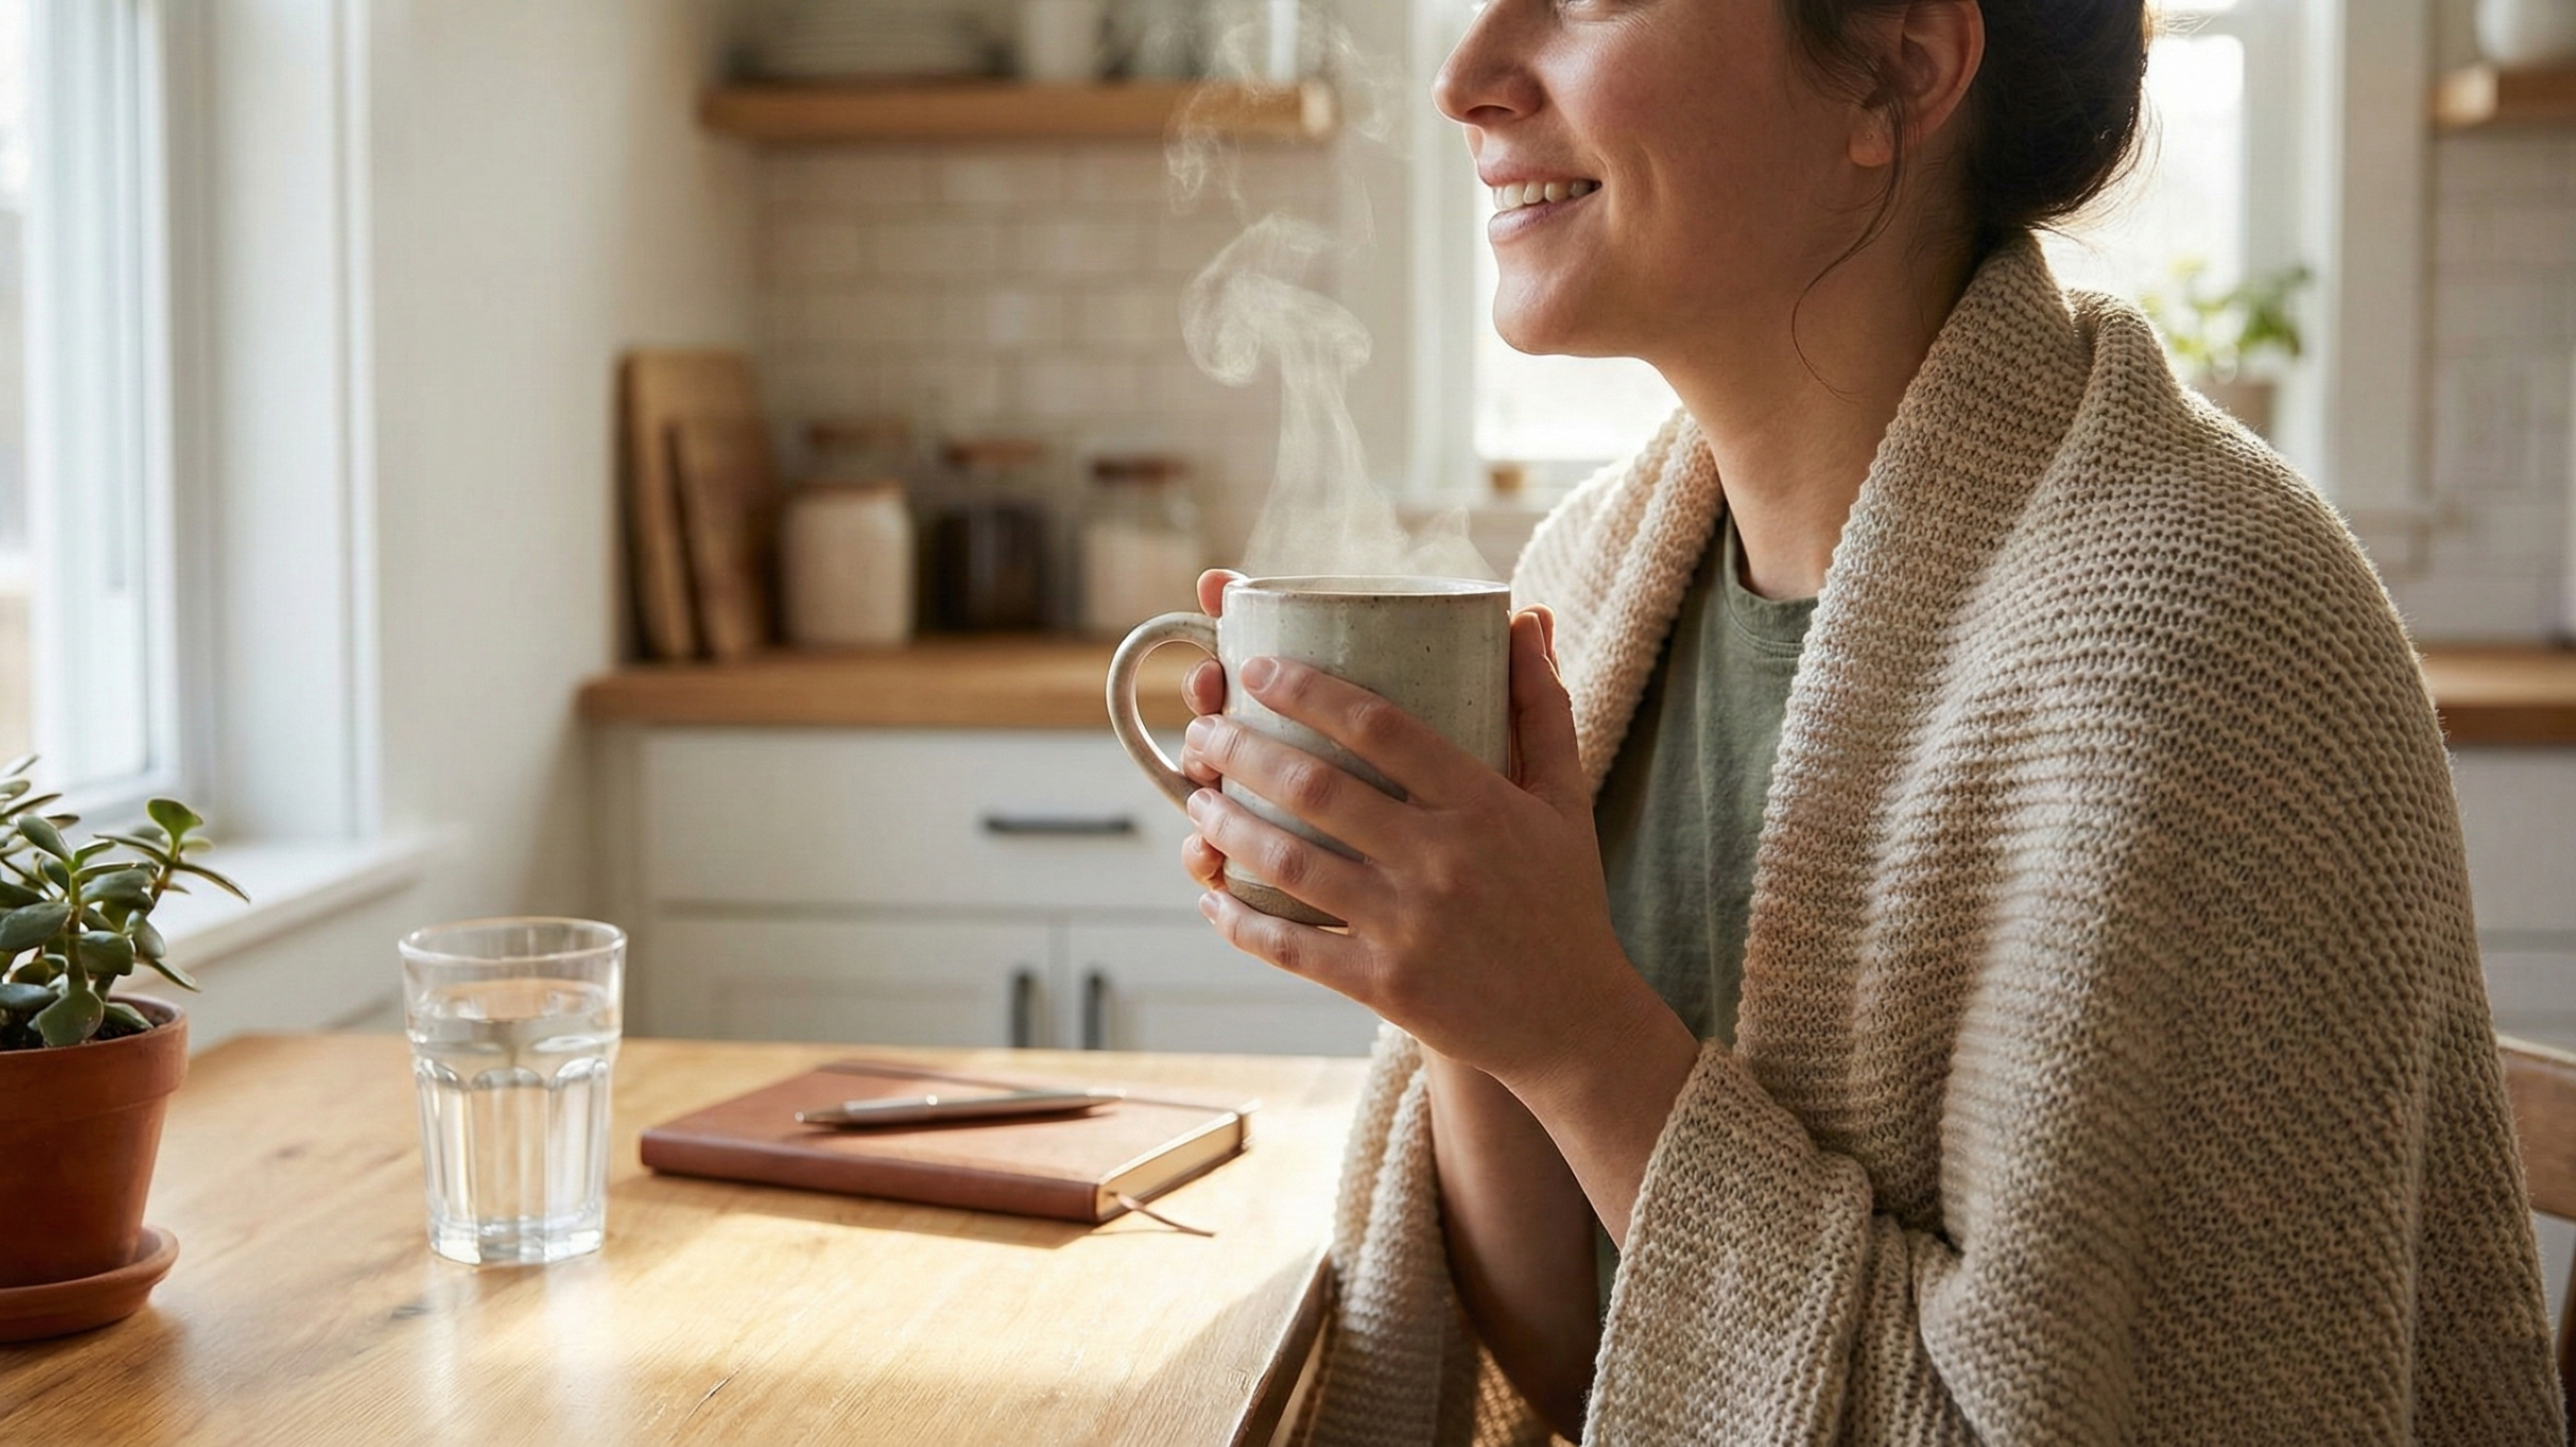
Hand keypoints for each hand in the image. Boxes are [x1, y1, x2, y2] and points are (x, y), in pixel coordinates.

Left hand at [1181, 607, 1674, 1089]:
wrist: (1573, 1024)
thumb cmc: (1562, 900)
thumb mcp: (1565, 801)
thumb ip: (1540, 710)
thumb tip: (1526, 619)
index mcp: (1482, 803)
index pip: (1380, 726)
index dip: (1307, 690)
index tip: (1256, 669)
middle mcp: (1442, 860)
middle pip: (1316, 788)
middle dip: (1243, 750)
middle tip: (1203, 732)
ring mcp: (1408, 927)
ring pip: (1290, 863)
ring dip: (1227, 826)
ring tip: (1197, 799)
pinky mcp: (1383, 986)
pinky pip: (1291, 948)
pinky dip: (1240, 920)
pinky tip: (1210, 894)